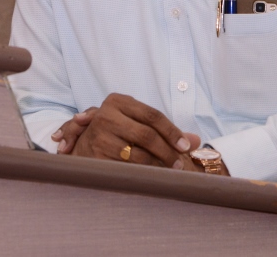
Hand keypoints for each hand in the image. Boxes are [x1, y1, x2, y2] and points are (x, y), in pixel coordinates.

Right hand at [52, 93, 200, 168]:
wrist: (81, 146)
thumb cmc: (116, 133)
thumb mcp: (137, 124)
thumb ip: (164, 130)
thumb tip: (195, 140)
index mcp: (118, 101)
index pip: (152, 115)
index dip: (172, 131)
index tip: (185, 146)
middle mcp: (106, 114)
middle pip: (146, 134)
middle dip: (167, 150)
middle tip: (179, 163)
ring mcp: (99, 135)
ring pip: (137, 153)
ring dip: (157, 164)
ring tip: (168, 170)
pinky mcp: (95, 155)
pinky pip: (126, 167)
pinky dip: (142, 172)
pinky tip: (152, 175)